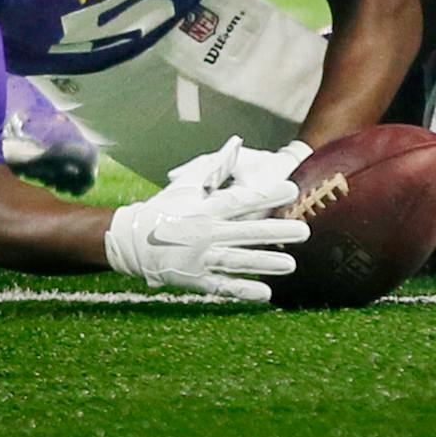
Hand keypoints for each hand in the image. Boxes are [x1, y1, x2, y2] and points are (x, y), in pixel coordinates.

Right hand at [108, 136, 309, 300]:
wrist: (131, 240)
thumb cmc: (165, 207)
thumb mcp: (187, 184)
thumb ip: (216, 166)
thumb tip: (237, 143)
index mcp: (205, 209)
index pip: (241, 200)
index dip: (267, 195)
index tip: (292, 190)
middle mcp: (204, 233)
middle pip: (245, 232)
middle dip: (275, 232)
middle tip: (304, 232)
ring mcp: (199, 258)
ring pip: (237, 261)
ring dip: (264, 263)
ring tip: (291, 264)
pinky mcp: (194, 278)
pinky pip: (222, 285)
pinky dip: (243, 290)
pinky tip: (266, 293)